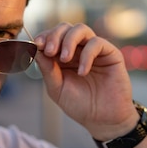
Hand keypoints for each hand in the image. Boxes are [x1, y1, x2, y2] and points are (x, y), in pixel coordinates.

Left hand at [34, 23, 137, 139]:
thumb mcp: (57, 88)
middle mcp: (78, 50)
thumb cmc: (80, 105)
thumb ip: (47, 69)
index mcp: (62, 57)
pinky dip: (87, 55)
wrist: (103, 120)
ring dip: (69, 40)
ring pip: (80, 29)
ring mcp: (94, 50)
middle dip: (54, 36)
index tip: (37, 45)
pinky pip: (96, 43)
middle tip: (50, 51)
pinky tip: (82, 72)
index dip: (44, 37)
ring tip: (65, 59)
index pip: (52, 37)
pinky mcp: (110, 53)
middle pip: (65, 28)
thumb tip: (36, 49)